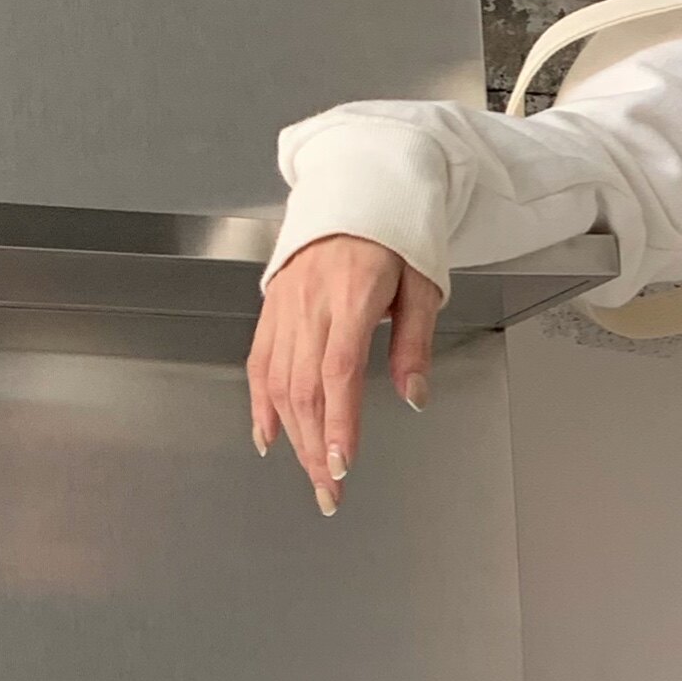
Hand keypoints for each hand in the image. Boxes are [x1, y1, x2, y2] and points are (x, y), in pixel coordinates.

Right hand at [246, 235, 442, 512]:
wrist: (354, 188)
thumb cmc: (394, 236)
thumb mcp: (422, 284)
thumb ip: (415, 344)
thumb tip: (414, 396)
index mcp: (351, 296)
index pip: (339, 372)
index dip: (337, 423)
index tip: (341, 464)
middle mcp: (310, 304)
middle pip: (304, 389)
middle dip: (315, 448)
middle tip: (330, 492)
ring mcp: (285, 307)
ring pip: (279, 383)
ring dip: (292, 437)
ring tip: (309, 475)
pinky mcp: (272, 308)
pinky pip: (259, 362)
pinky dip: (260, 404)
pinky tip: (268, 437)